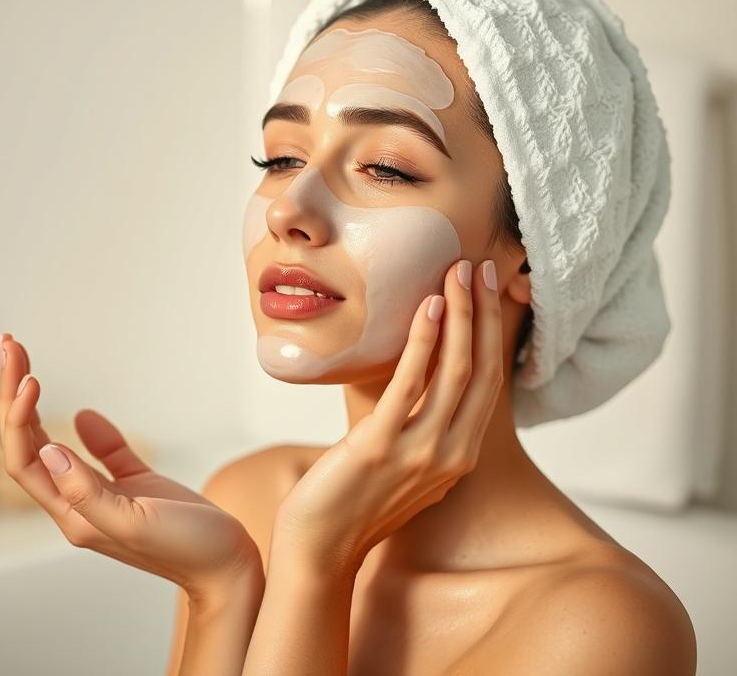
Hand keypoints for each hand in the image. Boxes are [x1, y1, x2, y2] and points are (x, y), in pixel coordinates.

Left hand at [0, 335, 260, 596]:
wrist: (229, 566)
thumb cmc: (189, 550)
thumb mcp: (135, 524)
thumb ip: (89, 491)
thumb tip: (51, 450)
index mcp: (75, 515)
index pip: (26, 460)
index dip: (19, 417)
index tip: (31, 377)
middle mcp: (81, 502)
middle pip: (30, 443)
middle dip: (14, 394)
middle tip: (10, 345)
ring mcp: (104, 493)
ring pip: (54, 442)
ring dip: (35, 403)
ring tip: (25, 361)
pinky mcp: (131, 486)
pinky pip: (100, 453)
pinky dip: (90, 428)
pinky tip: (85, 413)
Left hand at [272, 258, 503, 575]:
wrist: (320, 547)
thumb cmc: (356, 500)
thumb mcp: (405, 464)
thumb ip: (423, 428)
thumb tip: (421, 382)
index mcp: (459, 456)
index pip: (487, 382)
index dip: (492, 332)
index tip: (488, 290)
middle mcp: (451, 454)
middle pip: (480, 370)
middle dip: (484, 314)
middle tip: (481, 267)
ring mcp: (420, 452)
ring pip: (455, 370)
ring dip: (460, 315)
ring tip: (457, 273)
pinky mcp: (380, 445)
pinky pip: (410, 384)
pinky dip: (424, 342)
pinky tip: (427, 307)